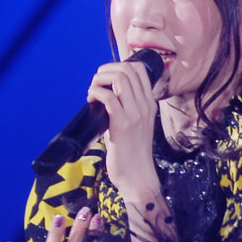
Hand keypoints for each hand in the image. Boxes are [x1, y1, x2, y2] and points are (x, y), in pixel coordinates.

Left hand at [87, 61, 158, 195]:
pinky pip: (109, 97)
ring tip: (92, 91)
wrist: (138, 176)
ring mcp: (135, 114)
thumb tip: (108, 94)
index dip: (118, 66)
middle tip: (96, 83)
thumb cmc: (133, 152)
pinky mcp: (122, 125)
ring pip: (119, 78)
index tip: (106, 78)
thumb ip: (128, 108)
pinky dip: (96, 93)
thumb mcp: (137, 124)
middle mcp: (145, 105)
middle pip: (127, 69)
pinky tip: (91, 101)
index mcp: (150, 103)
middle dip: (105, 70)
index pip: (139, 69)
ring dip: (99, 79)